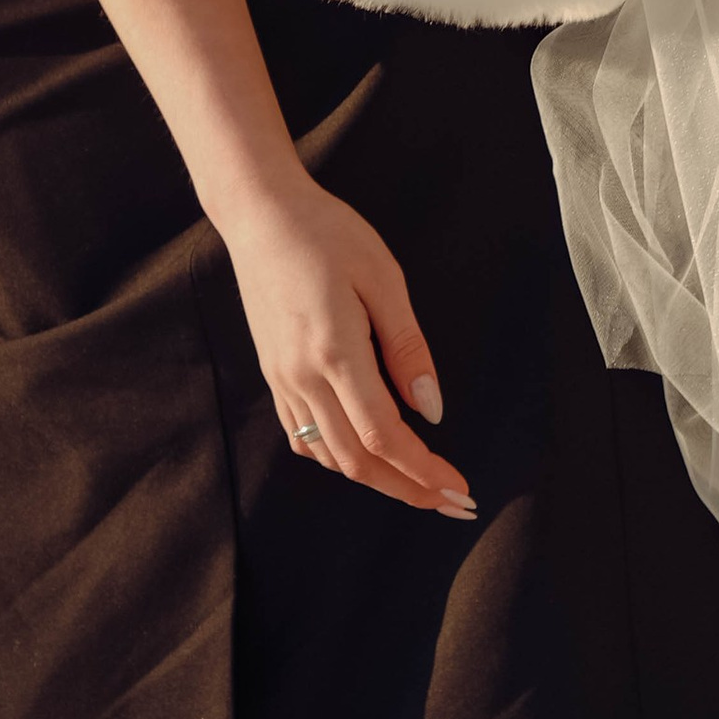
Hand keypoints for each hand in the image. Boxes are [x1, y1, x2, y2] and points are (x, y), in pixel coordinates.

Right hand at [219, 166, 475, 520]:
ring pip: (329, 455)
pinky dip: (340, 458)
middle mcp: (302, 376)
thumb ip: (408, 347)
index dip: (423, 471)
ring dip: (376, 479)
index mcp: (335, 352)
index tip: (459, 489)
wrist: (260, 213)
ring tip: (418, 487)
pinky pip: (305, 436)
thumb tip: (432, 409)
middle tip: (452, 504)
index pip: (384, 435)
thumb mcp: (383, 278)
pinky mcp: (273, 374)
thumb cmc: (327, 233)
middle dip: (408, 490)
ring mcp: (282, 379)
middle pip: (357, 460)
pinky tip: (366, 456)